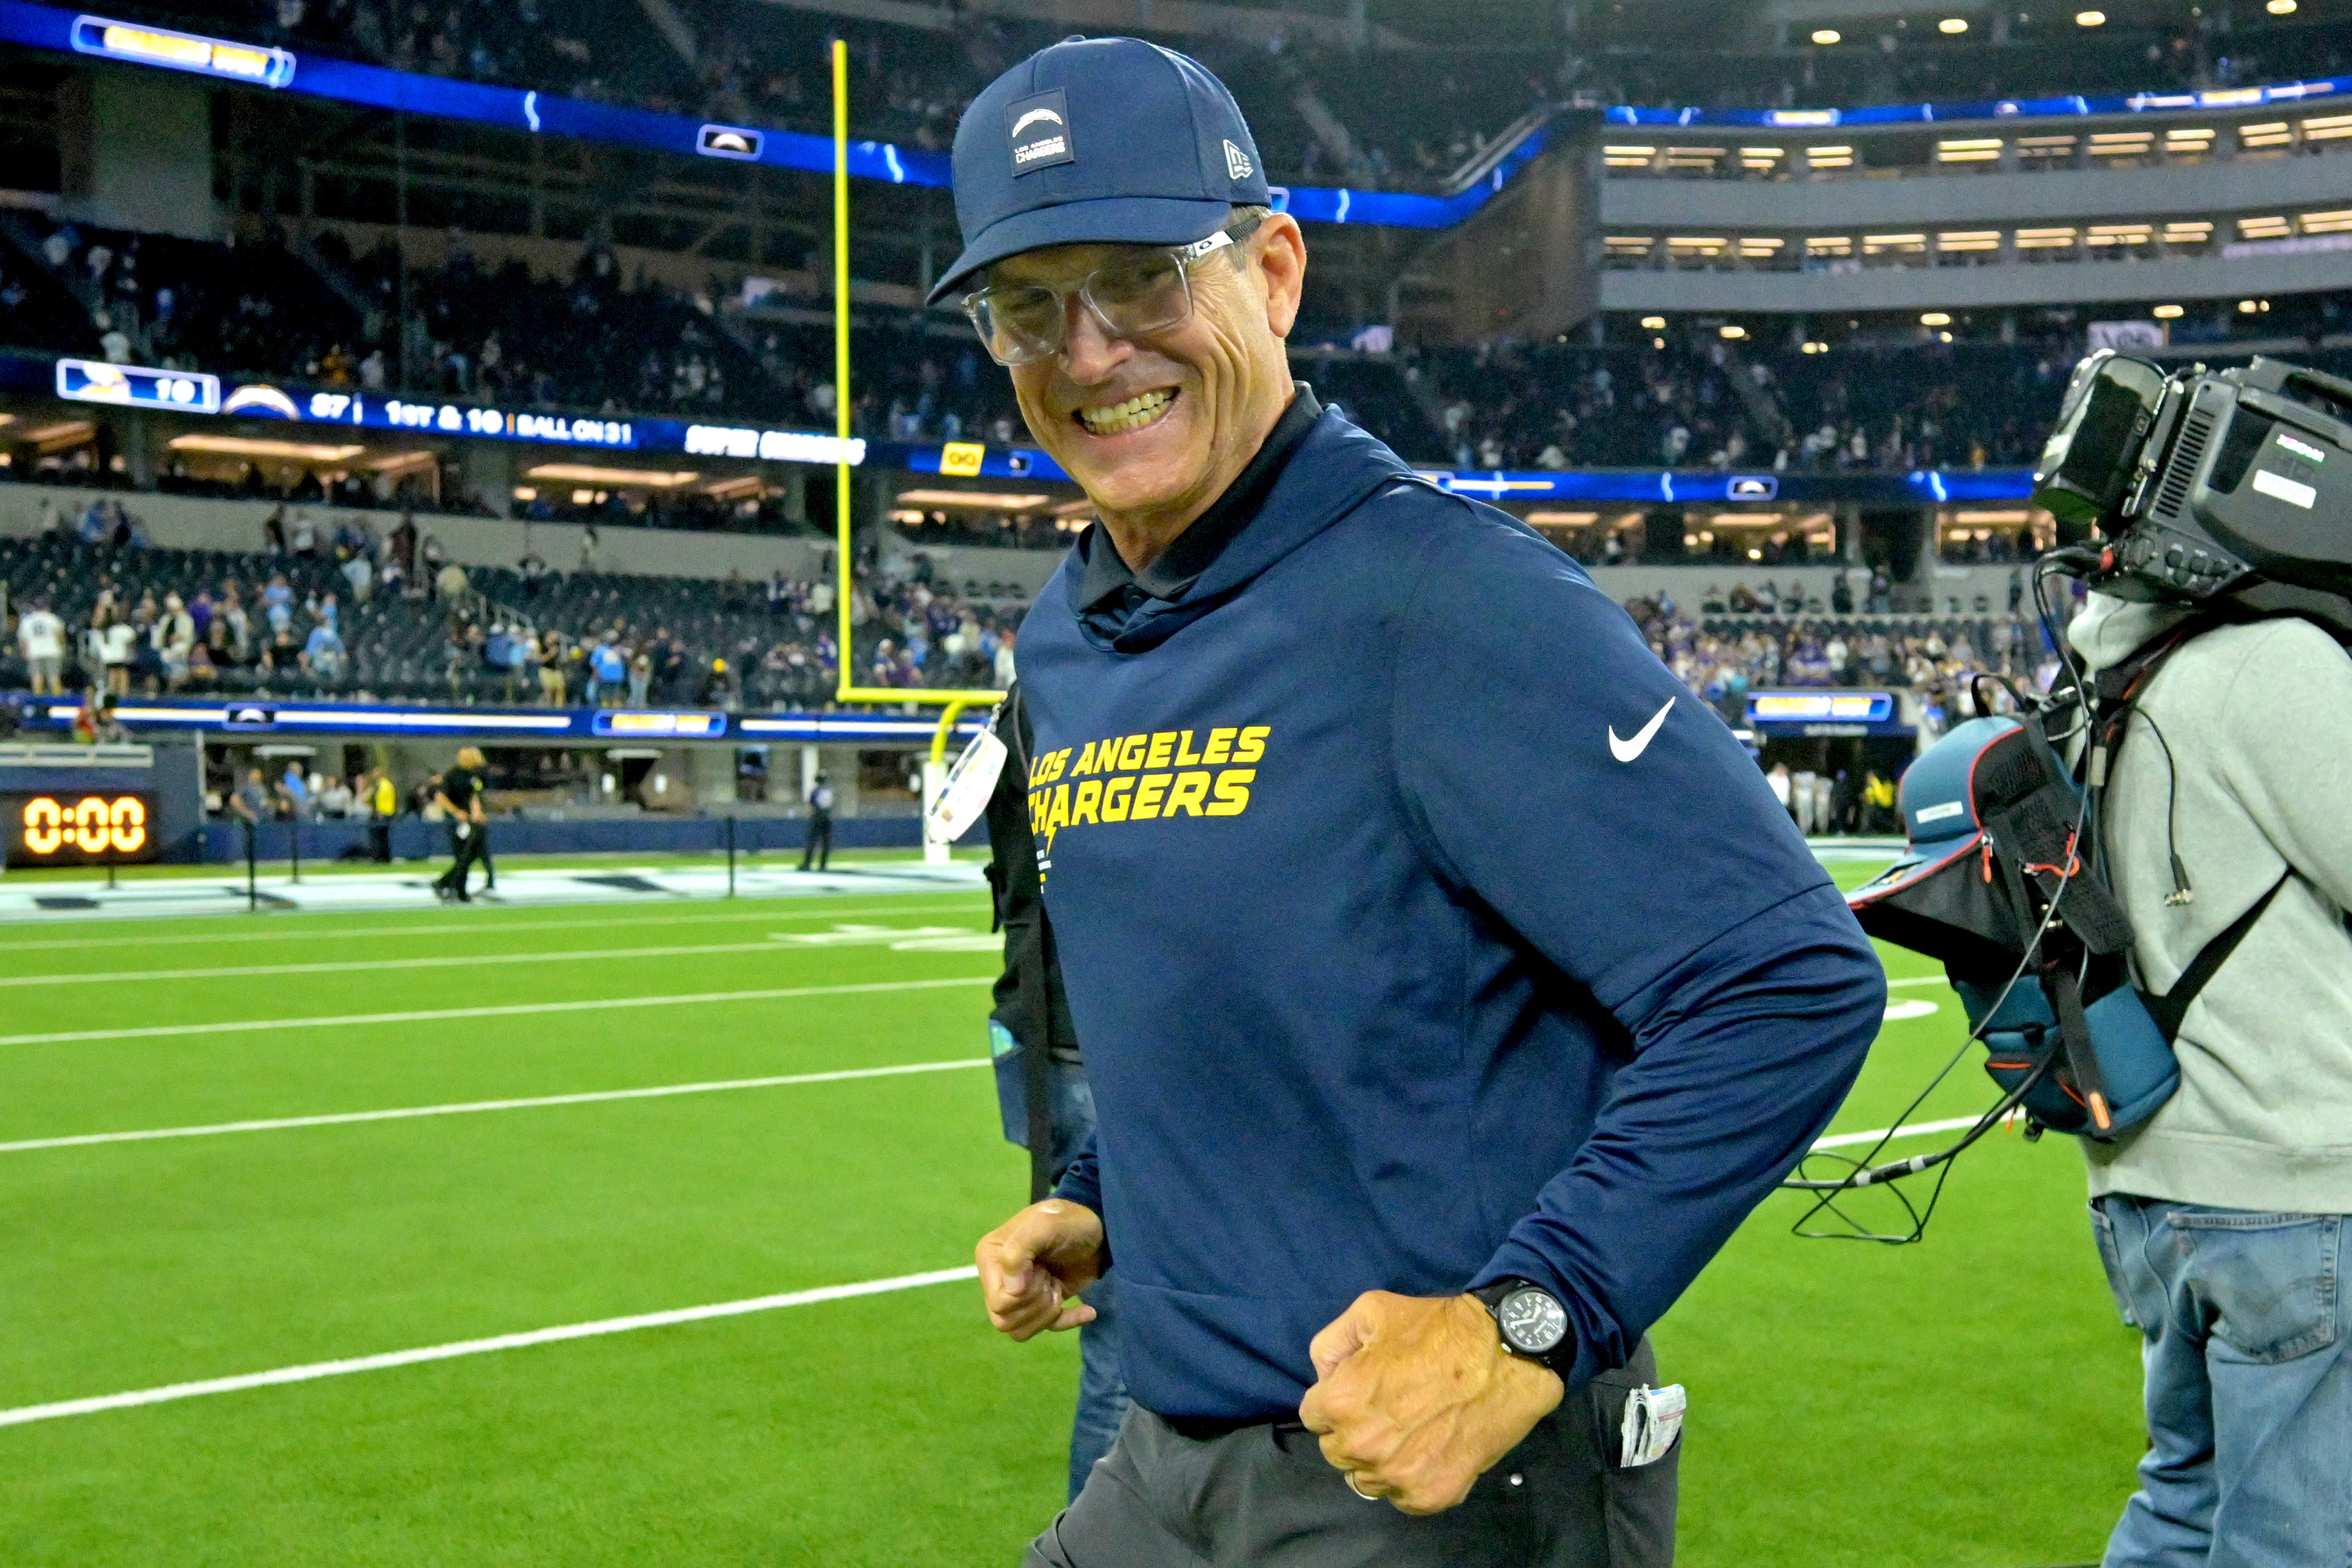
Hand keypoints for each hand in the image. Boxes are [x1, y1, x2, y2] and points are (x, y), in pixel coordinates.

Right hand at [975, 1199, 1104, 1340]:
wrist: (1097, 1228)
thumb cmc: (1068, 1222)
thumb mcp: (1044, 1225)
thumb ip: (1019, 1251)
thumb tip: (1012, 1292)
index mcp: (990, 1258)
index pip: (998, 1302)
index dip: (1024, 1296)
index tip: (1040, 1270)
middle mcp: (999, 1278)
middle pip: (1005, 1321)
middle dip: (1035, 1306)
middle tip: (1050, 1280)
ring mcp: (1019, 1293)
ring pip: (1019, 1331)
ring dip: (1046, 1315)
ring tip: (1058, 1289)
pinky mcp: (1042, 1303)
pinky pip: (1045, 1329)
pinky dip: (1068, 1321)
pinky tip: (1087, 1311)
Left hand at [1298, 1292, 1563, 1514]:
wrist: (1505, 1356)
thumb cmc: (1438, 1329)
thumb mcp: (1371, 1310)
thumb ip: (1331, 1343)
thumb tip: (1323, 1376)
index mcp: (1343, 1401)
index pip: (1312, 1415)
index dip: (1334, 1398)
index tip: (1360, 1389)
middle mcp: (1364, 1446)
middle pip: (1335, 1450)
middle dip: (1351, 1429)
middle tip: (1386, 1408)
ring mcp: (1398, 1476)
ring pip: (1365, 1479)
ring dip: (1377, 1459)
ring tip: (1407, 1430)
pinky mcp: (1431, 1495)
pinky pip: (1401, 1498)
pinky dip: (1409, 1478)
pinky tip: (1427, 1449)